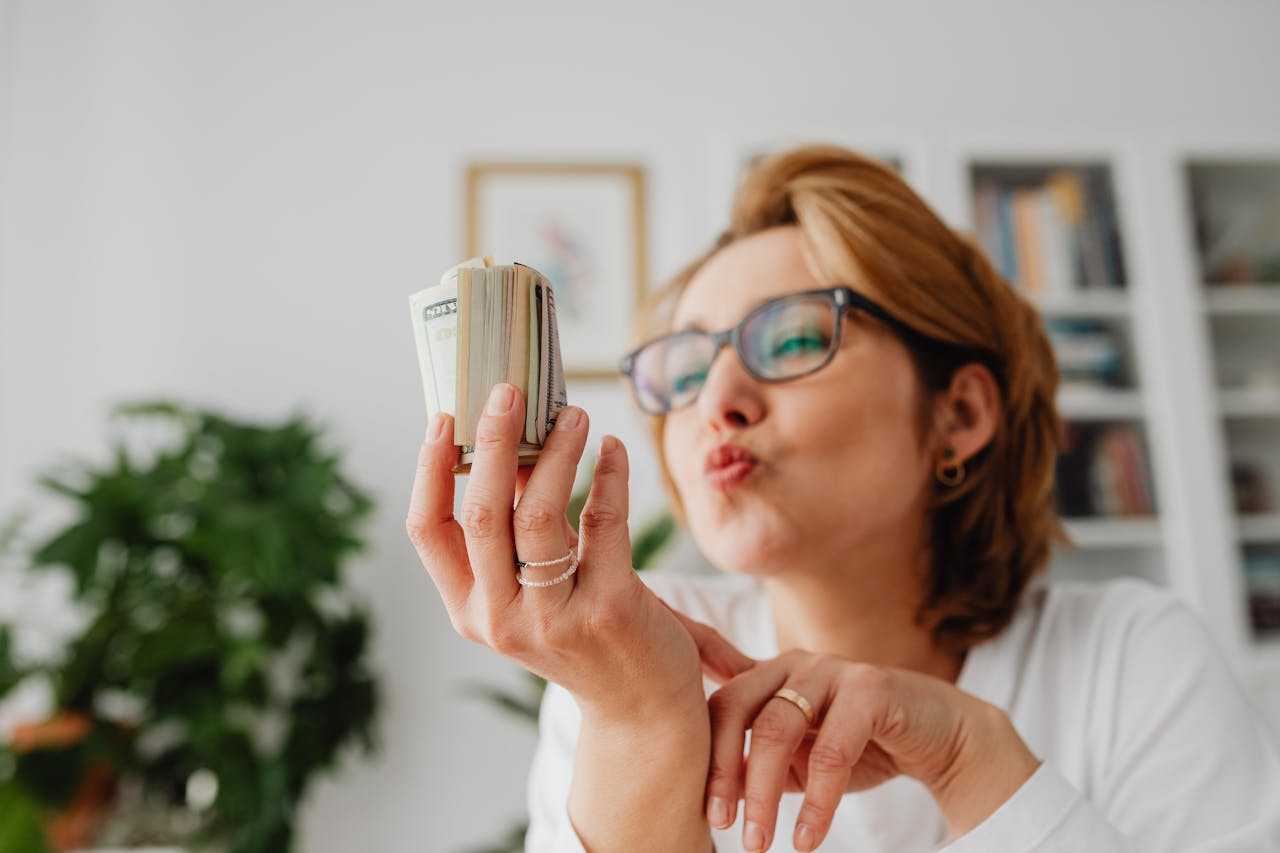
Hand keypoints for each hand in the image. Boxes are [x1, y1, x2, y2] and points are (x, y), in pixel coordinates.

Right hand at [406, 384, 703, 721]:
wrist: (642, 710)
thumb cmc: (582, 633)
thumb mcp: (530, 592)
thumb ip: (514, 533)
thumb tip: (511, 444)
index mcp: (469, 609)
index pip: (426, 530)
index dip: (429, 468)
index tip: (444, 416)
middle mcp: (500, 618)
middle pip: (480, 511)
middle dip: (491, 440)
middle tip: (508, 391)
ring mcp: (553, 618)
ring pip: (538, 514)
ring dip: (555, 451)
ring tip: (574, 414)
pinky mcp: (610, 610)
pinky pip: (604, 522)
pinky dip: (609, 475)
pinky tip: (614, 450)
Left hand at [667, 608, 1039, 851]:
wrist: (943, 737)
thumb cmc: (863, 745)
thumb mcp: (802, 757)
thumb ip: (760, 764)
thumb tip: (717, 794)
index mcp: (771, 673)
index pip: (721, 707)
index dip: (708, 759)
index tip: (706, 814)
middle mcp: (795, 664)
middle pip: (740, 713)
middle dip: (726, 775)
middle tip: (724, 828)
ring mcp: (832, 670)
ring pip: (778, 730)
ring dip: (764, 793)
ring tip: (760, 842)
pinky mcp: (871, 689)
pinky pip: (832, 750)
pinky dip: (817, 800)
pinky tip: (807, 837)